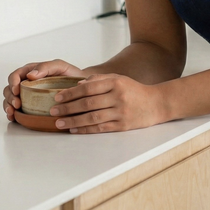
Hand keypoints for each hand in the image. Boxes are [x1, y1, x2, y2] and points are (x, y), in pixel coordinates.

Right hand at [3, 59, 84, 121]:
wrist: (81, 87)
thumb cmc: (70, 74)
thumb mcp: (60, 66)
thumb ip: (46, 67)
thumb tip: (30, 75)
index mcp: (32, 72)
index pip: (16, 75)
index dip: (13, 82)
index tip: (17, 89)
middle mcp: (28, 84)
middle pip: (10, 89)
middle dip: (10, 96)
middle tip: (17, 103)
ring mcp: (28, 95)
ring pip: (10, 100)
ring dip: (8, 105)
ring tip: (14, 111)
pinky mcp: (30, 106)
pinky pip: (17, 110)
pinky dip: (13, 114)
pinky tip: (14, 116)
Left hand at [48, 74, 163, 133]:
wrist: (156, 103)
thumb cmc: (135, 90)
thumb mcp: (120, 79)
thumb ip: (100, 79)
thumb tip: (78, 84)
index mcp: (116, 82)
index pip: (88, 87)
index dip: (71, 93)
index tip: (58, 97)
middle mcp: (118, 96)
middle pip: (88, 103)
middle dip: (68, 108)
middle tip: (53, 111)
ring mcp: (120, 112)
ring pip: (92, 117)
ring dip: (73, 121)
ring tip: (59, 123)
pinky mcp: (122, 126)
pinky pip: (100, 128)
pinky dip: (85, 130)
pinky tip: (74, 130)